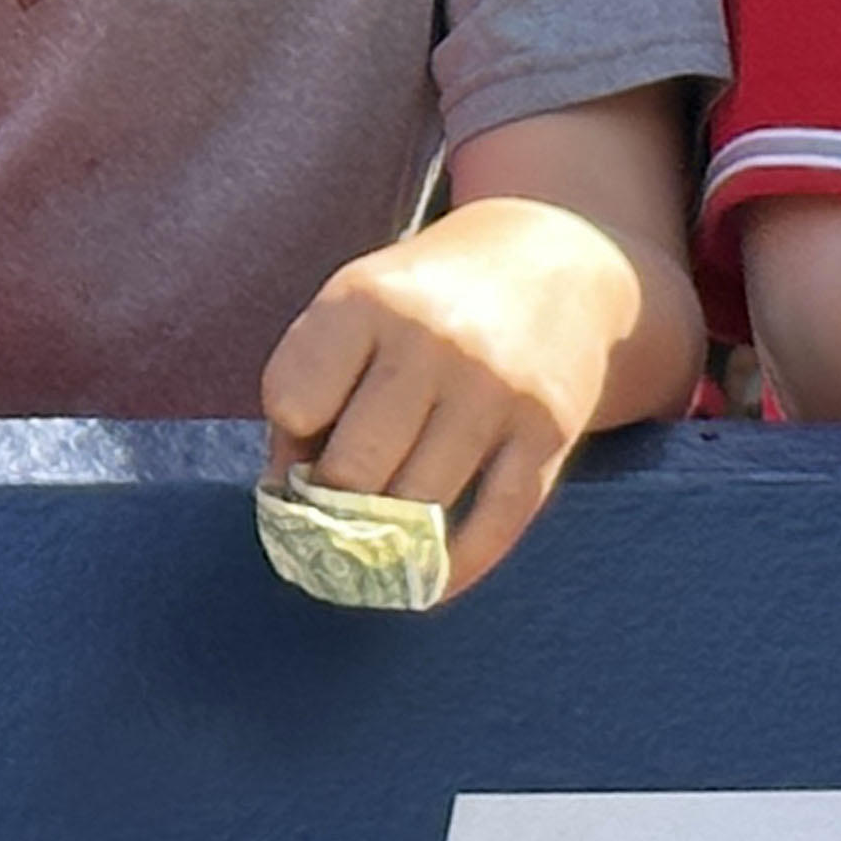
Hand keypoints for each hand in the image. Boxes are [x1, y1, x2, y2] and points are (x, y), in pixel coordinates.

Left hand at [257, 219, 623, 592]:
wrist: (556, 260)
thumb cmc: (428, 298)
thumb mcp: (357, 307)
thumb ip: (310, 382)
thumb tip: (285, 495)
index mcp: (366, 301)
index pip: (293, 401)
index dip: (288, 438)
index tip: (303, 450)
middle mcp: (432, 341)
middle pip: (354, 466)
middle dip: (333, 504)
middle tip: (335, 515)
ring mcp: (495, 388)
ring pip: (419, 505)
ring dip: (388, 541)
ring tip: (371, 549)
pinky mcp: (548, 431)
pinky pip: (495, 523)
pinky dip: (454, 566)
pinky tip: (427, 581)